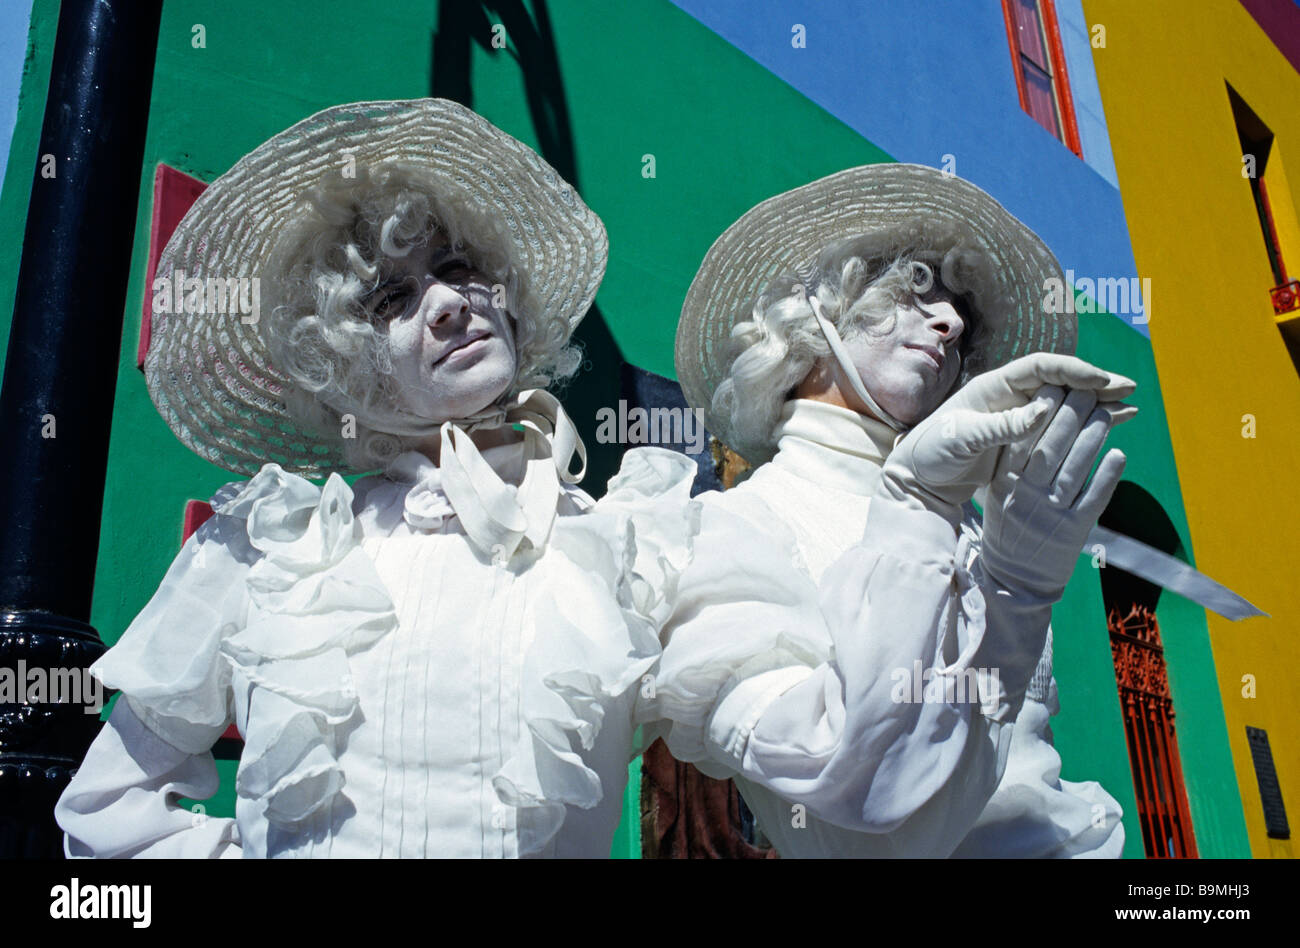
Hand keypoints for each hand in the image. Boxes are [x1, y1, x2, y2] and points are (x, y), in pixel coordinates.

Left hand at [875, 353, 1135, 522]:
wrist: (920, 477)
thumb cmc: (933, 452)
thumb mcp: (962, 438)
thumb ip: (1000, 426)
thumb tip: (1042, 412)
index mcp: (993, 386)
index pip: (1040, 367)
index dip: (1071, 370)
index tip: (1099, 379)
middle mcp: (1010, 395)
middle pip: (1060, 380)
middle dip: (1094, 382)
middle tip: (1128, 387)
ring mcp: (1019, 415)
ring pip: (1067, 401)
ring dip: (1097, 401)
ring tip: (1132, 402)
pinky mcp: (1025, 438)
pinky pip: (1063, 425)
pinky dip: (1088, 422)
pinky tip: (1116, 422)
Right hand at [978, 385, 1135, 600]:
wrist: (1014, 579)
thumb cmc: (1008, 527)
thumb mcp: (999, 492)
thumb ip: (1013, 461)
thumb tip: (1035, 419)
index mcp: (1005, 482)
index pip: (1023, 437)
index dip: (1041, 409)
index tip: (1055, 385)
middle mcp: (1026, 495)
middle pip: (1051, 446)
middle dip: (1072, 413)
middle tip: (1088, 390)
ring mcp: (1051, 513)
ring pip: (1075, 467)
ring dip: (1094, 437)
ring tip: (1107, 413)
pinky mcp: (1074, 531)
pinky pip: (1094, 498)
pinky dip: (1107, 475)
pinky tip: (1119, 453)